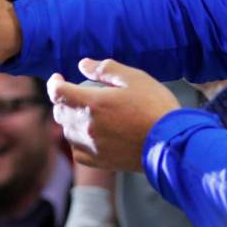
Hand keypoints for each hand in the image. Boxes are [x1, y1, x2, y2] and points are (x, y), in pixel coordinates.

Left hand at [47, 58, 179, 170]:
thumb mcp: (135, 78)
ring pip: (67, 132)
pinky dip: (78, 142)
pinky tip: (89, 136)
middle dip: (62, 100)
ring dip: (70, 121)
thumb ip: (105, 69)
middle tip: (74, 94)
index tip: (58, 77)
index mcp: (92, 103)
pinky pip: (78, 152)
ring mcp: (92, 146)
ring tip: (84, 114)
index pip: (58, 92)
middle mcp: (87, 126)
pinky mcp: (100, 161)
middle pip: (59, 112)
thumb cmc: (156, 107)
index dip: (54, 82)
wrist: (173, 143)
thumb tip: (82, 64)